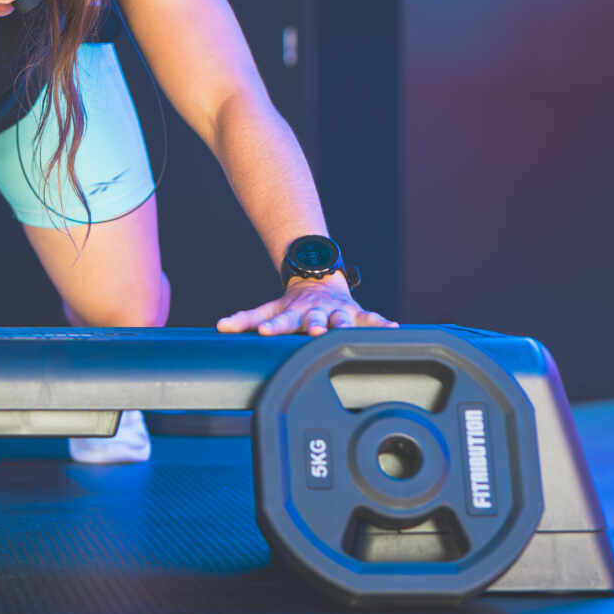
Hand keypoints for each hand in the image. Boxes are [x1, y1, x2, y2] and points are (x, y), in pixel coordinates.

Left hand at [216, 273, 396, 335]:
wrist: (320, 282)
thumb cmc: (292, 305)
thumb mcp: (269, 309)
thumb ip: (246, 320)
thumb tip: (220, 327)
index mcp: (294, 313)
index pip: (281, 321)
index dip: (273, 326)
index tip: (265, 331)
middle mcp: (316, 312)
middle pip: (316, 320)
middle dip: (315, 326)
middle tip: (314, 331)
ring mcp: (337, 312)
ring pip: (343, 320)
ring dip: (344, 325)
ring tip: (346, 330)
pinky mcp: (357, 314)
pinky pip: (371, 319)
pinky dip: (382, 323)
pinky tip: (393, 328)